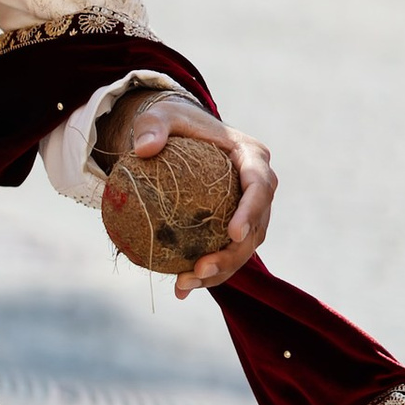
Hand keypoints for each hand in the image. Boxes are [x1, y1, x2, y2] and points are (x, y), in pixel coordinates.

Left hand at [105, 87, 275, 295]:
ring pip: (244, 247)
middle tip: (201, 268)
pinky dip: (207, 273)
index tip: (232, 234)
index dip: (251, 212)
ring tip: (185, 283)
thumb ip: (152, 127)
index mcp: (251, 155)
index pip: (260, 185)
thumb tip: (144, 148)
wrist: (177, 133)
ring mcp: (248, 209)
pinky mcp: (232, 225)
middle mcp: (258, 184)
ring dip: (220, 271)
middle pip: (257, 226)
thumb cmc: (172, 121)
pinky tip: (179, 288)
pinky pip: (225, 252)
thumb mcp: (159, 116)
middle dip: (233, 254)